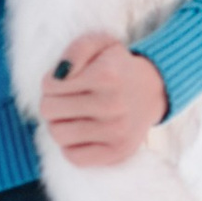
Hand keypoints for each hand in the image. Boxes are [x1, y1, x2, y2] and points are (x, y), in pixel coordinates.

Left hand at [42, 31, 166, 169]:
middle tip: (65, 100)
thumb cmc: (116, 66)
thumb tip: (57, 76)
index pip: (49, 85)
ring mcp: (117, 132)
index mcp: (106, 75)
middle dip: (51, 103)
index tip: (64, 82)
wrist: (152, 90)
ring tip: (71, 117)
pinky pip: (74, 157)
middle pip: (49, 110)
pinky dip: (70, 146)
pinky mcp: (118, 152)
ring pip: (58, 135)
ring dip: (58, 125)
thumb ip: (75, 50)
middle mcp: (113, 104)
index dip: (50, 82)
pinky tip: (80, 134)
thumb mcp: (99, 43)